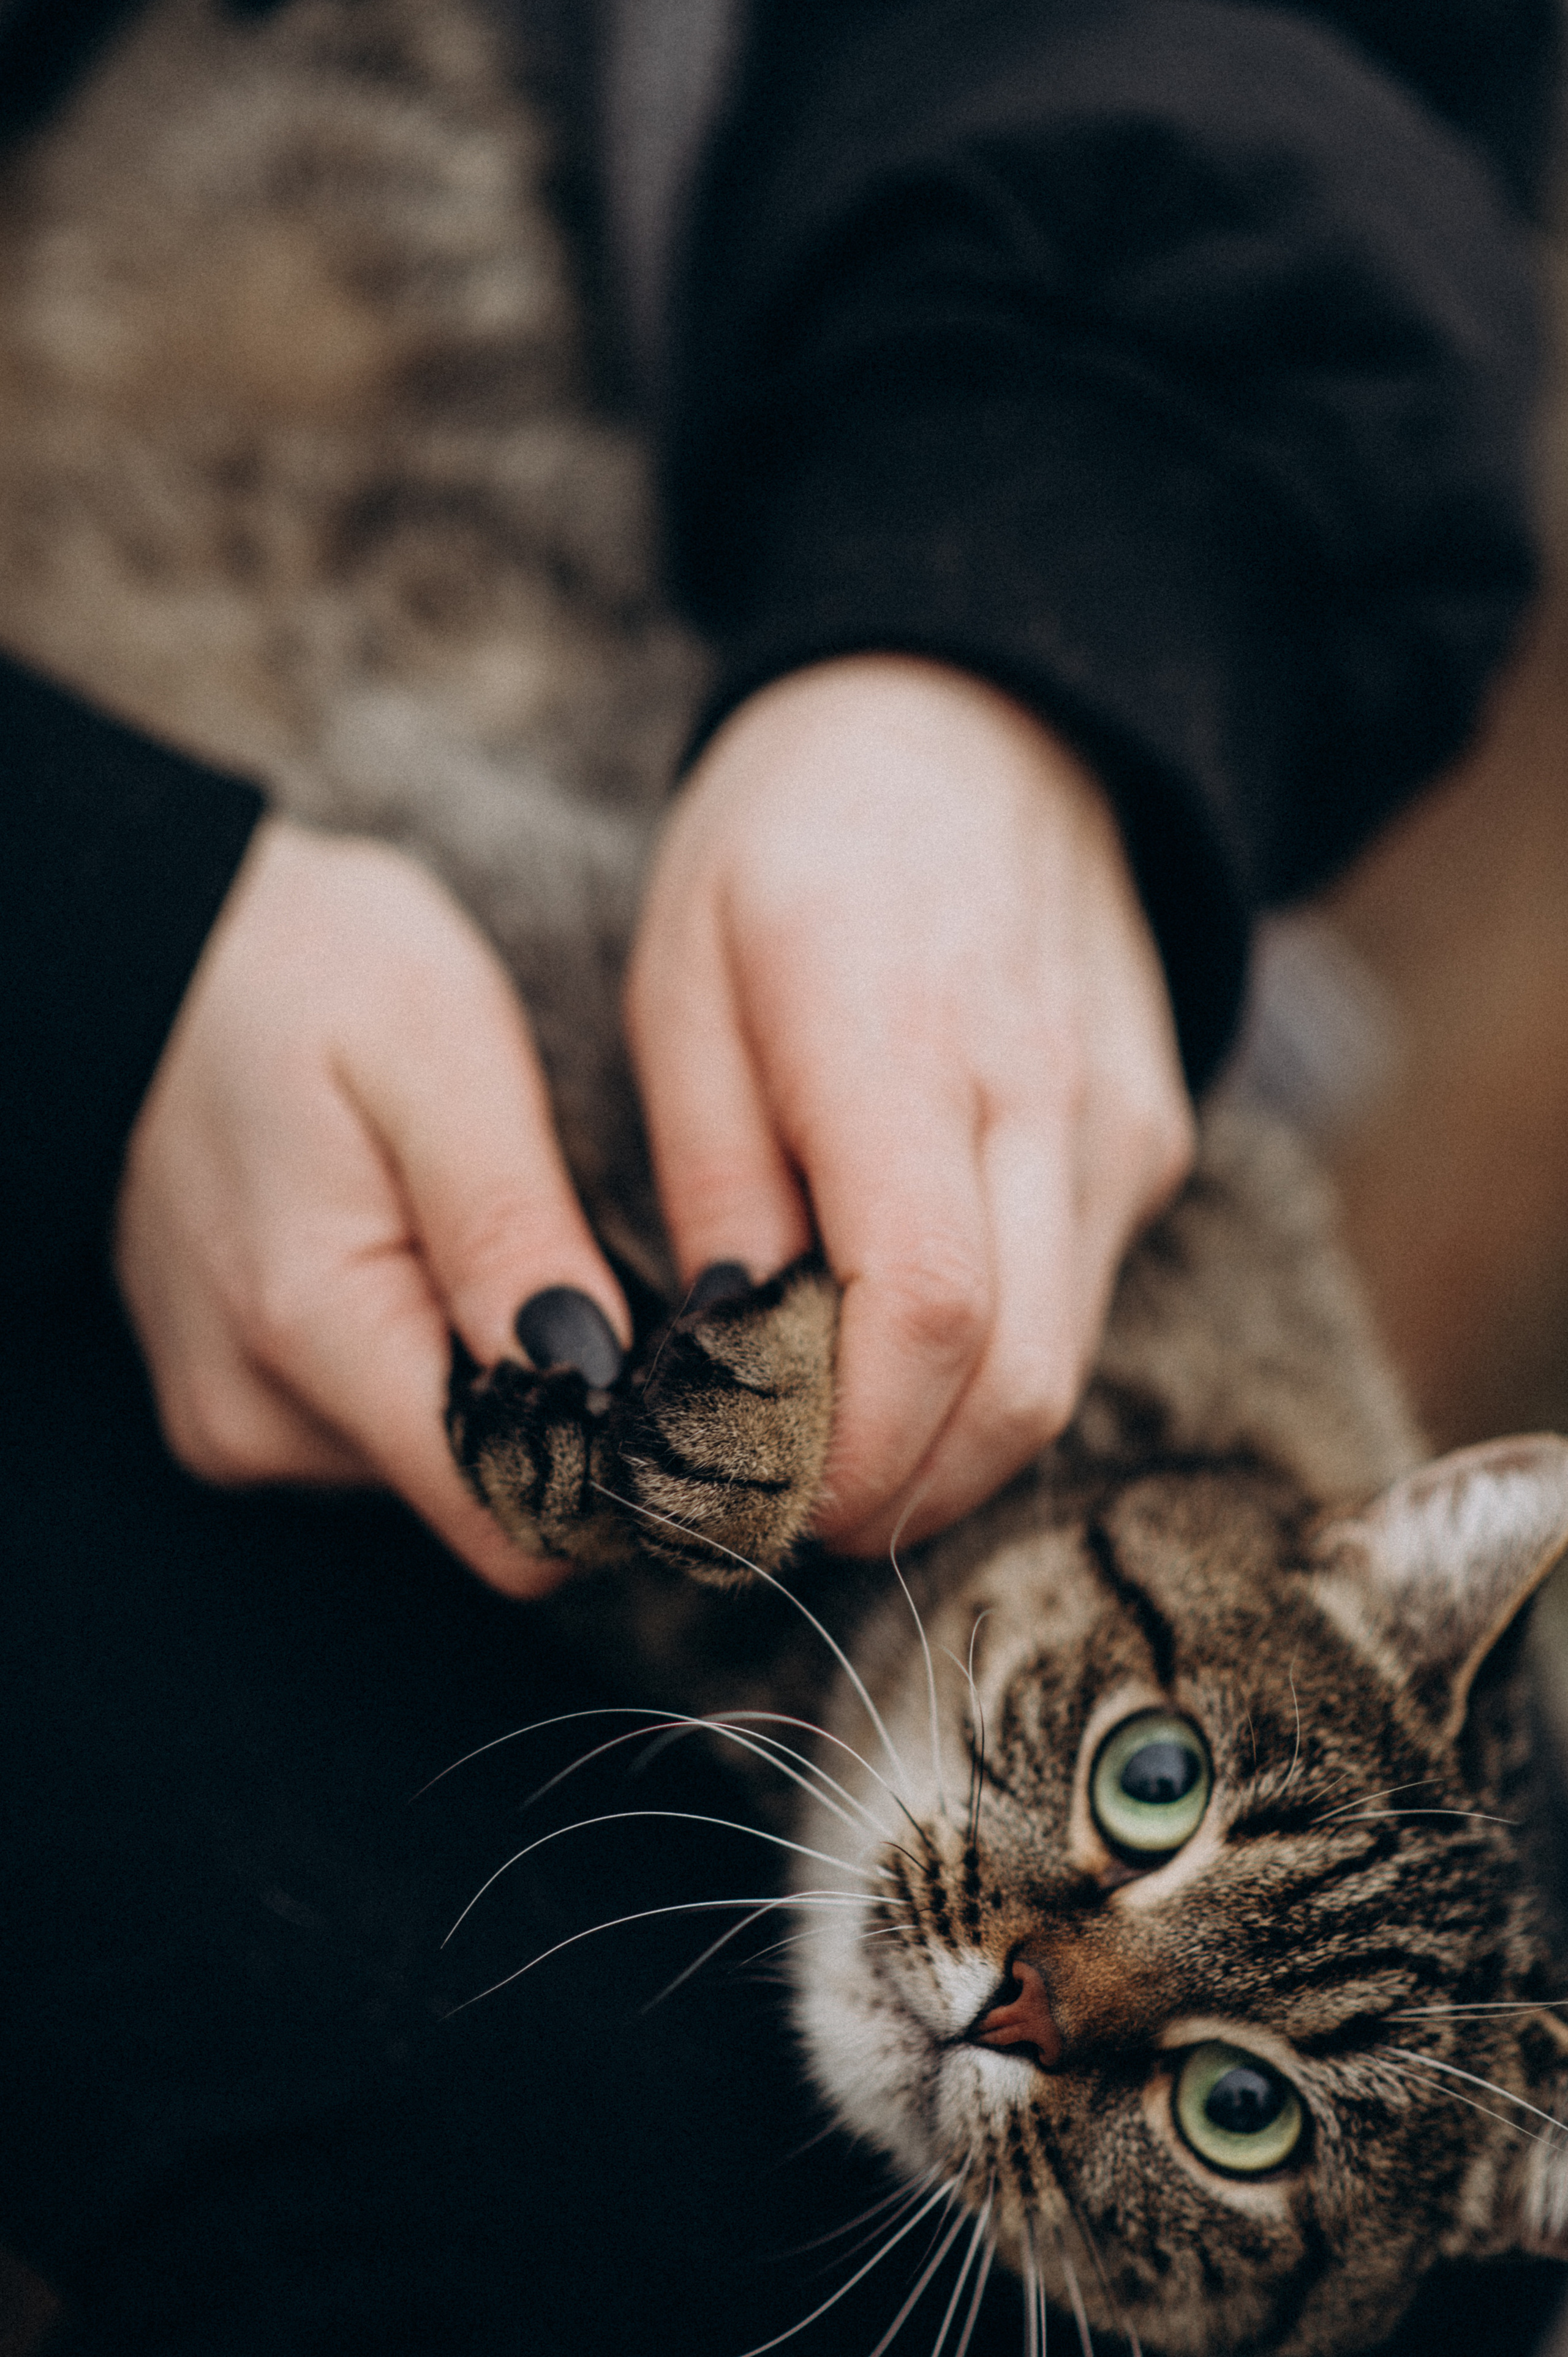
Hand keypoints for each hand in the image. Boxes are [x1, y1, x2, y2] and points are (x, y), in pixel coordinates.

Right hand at [115, 818, 628, 1596]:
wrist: (152, 944)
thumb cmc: (305, 969)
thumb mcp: (439, 1054)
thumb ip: (512, 1228)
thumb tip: (597, 1380)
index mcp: (309, 1328)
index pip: (501, 1516)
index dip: (618, 1470)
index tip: (691, 1389)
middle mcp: (257, 1415)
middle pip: (482, 1495)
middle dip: (563, 1405)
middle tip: (590, 1260)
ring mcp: (238, 1417)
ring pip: (440, 1460)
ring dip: (498, 1370)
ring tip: (490, 1232)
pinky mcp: (239, 1400)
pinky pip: (385, 1420)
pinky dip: (438, 1352)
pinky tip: (431, 1248)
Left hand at [625, 656, 1193, 1557]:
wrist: (980, 718)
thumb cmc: (792, 840)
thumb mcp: (685, 981)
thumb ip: (716, 1179)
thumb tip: (731, 1367)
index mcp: (899, 1034)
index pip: (928, 1310)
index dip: (851, 1448)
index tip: (756, 1497)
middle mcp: (1044, 1093)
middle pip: (1017, 1384)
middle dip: (898, 1488)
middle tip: (782, 1503)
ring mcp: (1120, 1122)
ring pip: (1061, 1366)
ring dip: (945, 1441)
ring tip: (828, 1427)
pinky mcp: (1149, 1139)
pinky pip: (1078, 1301)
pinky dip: (992, 1361)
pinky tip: (900, 1330)